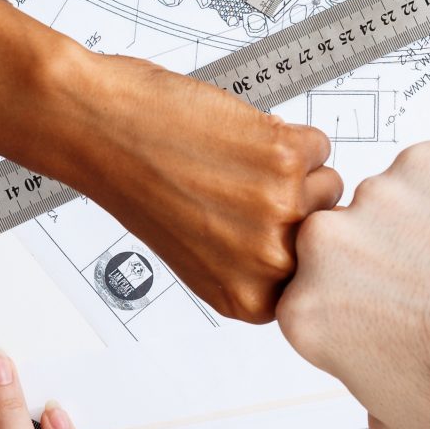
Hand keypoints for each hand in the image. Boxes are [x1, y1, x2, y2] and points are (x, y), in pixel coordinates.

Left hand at [0, 0, 339, 321]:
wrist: (100, 129)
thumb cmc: (137, 185)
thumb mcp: (198, 256)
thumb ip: (254, 267)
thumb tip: (314, 248)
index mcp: (250, 299)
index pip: (312, 279)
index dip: (289, 243)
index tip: (258, 227)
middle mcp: (268, 265)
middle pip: (327, 231)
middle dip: (296, 204)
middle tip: (240, 190)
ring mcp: (281, 211)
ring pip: (329, 184)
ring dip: (292, 167)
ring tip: (234, 163)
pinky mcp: (285, 157)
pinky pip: (317, 143)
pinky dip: (285, 132)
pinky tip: (237, 138)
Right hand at [278, 143, 429, 428]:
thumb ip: (361, 388)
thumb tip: (367, 371)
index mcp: (307, 310)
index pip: (312, 293)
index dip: (351, 306)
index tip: (381, 314)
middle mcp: (329, 248)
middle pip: (339, 241)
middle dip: (375, 263)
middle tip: (428, 290)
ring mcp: (380, 198)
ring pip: (387, 204)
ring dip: (415, 228)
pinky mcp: (428, 163)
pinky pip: (429, 174)